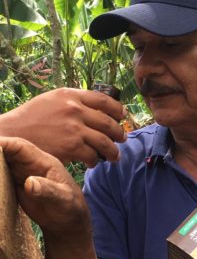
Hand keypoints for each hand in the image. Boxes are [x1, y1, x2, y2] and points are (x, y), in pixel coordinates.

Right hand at [0, 88, 126, 166]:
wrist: (12, 134)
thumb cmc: (30, 119)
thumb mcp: (51, 101)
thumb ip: (71, 102)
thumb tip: (92, 109)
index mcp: (71, 95)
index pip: (104, 100)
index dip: (117, 109)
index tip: (123, 116)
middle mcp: (75, 109)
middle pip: (108, 122)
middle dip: (119, 133)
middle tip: (122, 139)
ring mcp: (74, 128)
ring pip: (105, 141)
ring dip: (113, 151)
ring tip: (114, 156)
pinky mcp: (72, 146)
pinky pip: (93, 155)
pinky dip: (95, 161)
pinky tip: (93, 163)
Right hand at [0, 137, 90, 237]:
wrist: (68, 223)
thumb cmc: (71, 209)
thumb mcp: (63, 200)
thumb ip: (48, 191)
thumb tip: (29, 183)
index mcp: (44, 162)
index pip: (21, 147)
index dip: (4, 143)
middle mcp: (31, 165)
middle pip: (7, 151)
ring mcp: (22, 175)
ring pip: (1, 163)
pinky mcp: (16, 185)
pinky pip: (0, 176)